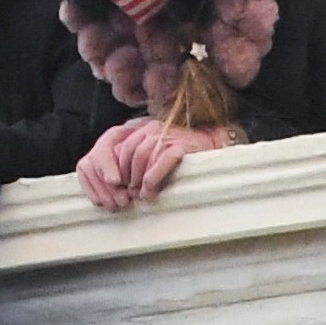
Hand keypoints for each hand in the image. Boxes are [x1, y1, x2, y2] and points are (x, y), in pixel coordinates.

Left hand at [76, 117, 223, 209]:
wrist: (216, 149)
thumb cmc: (184, 158)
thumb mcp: (154, 155)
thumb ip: (135, 161)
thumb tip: (117, 182)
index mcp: (140, 128)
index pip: (115, 143)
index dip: (110, 166)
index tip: (112, 186)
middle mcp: (151, 128)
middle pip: (127, 150)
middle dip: (124, 176)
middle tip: (127, 195)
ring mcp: (167, 135)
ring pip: (142, 155)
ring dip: (138, 179)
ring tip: (141, 196)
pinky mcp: (182, 144)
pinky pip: (163, 159)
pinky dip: (153, 176)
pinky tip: (151, 191)